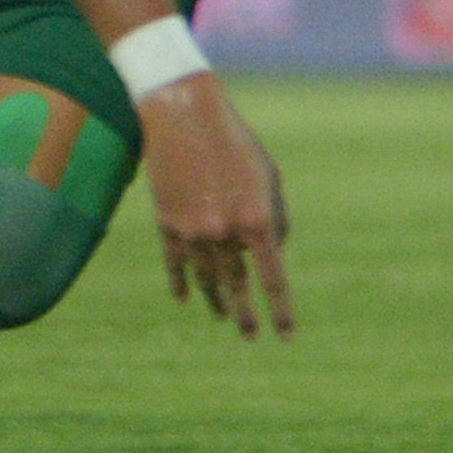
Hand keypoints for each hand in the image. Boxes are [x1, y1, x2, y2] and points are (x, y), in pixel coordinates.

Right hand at [139, 74, 291, 338]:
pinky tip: (185, 298)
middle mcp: (224, 232)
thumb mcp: (270, 178)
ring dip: (215, 300)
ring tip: (222, 314)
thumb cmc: (237, 143)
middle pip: (236, 288)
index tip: (285, 336)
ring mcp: (192, 231)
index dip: (280, 311)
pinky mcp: (167, 224)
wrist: (184, 116)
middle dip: (244, 316)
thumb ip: (276, 219)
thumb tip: (273, 253)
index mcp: (257, 219)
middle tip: (250, 335)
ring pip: (206, 280)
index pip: (273, 279)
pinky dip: (181, 283)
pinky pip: (175, 265)